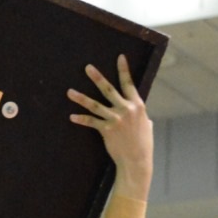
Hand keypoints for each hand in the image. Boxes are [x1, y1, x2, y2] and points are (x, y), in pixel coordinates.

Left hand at [68, 55, 152, 199]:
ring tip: (70, 92)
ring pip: (95, 105)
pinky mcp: (107, 130)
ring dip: (81, 98)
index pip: (129, 84)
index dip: (124, 70)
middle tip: (87, 67)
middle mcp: (126, 109)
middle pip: (108, 89)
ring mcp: (115, 119)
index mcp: (138, 105)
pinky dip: (81, 119)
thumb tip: (143, 116)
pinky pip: (91, 122)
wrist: (137, 160)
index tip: (119, 57)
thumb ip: (142, 118)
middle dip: (97, 77)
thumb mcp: (147, 127)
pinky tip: (72, 117)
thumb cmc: (143, 145)